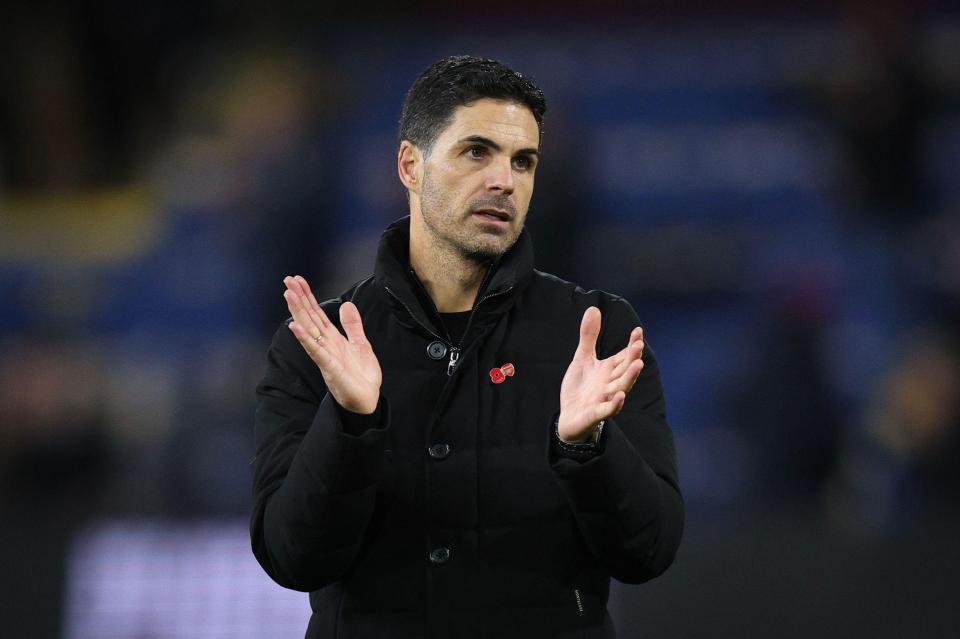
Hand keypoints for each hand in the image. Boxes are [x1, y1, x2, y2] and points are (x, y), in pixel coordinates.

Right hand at [283, 275, 381, 414]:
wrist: (368, 399)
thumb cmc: (361, 375)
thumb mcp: (360, 344)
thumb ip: (352, 326)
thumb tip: (347, 304)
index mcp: (332, 338)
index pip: (316, 313)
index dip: (308, 296)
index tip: (297, 279)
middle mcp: (325, 344)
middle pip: (309, 317)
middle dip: (299, 299)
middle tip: (288, 280)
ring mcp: (325, 355)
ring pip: (308, 330)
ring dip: (298, 312)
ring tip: (288, 295)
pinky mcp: (329, 368)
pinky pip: (315, 351)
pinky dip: (305, 338)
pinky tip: (295, 326)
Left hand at [558, 306, 644, 441]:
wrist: (569, 417)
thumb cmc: (580, 388)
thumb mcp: (583, 358)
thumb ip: (589, 336)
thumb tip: (594, 309)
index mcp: (609, 369)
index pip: (625, 355)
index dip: (632, 344)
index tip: (638, 331)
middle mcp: (610, 383)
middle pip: (625, 370)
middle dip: (632, 358)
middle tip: (638, 346)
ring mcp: (605, 399)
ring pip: (621, 387)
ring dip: (630, 377)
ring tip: (638, 364)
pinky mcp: (596, 413)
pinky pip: (608, 410)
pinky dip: (615, 404)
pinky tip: (620, 395)